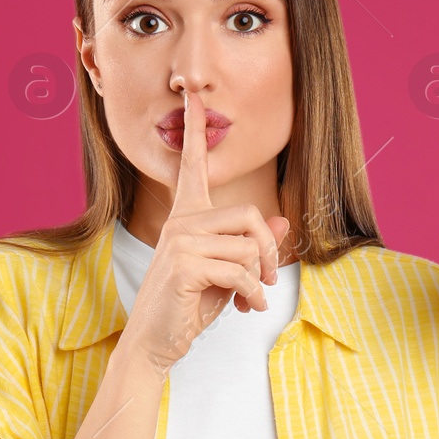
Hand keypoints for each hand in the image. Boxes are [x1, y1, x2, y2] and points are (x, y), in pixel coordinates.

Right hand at [117, 87, 291, 376]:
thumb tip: (283, 223)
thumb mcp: (227, 272)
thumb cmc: (187, 306)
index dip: (196, 131)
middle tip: (268, 279)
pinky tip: (246, 308)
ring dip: (260, 279)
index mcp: (186, 217)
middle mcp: (180, 222)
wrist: (154, 343)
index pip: (193, 166)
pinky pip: (240, 270)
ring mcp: (179, 241)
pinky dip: (252, 293)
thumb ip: (251, 246)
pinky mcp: (184, 265)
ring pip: (248, 245)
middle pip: (249, 214)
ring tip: (253, 299)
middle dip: (268, 250)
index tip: (192, 96)